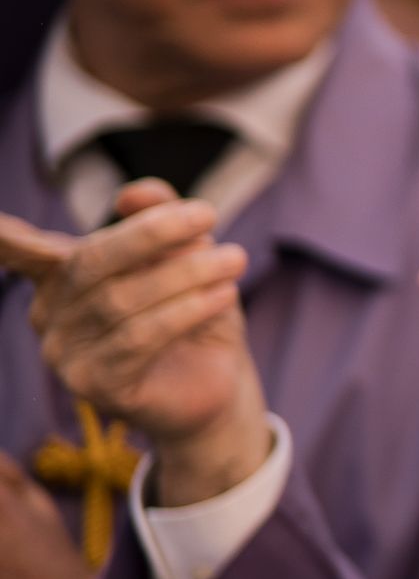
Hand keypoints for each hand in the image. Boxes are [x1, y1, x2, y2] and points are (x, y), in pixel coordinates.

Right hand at [0, 182, 269, 505]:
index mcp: (61, 275)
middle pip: (91, 262)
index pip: (23, 249)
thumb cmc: (194, 311)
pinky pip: (138, 339)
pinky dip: (185, 311)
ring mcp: (65, 353)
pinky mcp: (95, 384)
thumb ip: (160, 218)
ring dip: (186, 274)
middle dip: (150, 234)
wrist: (216, 383)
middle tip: (208, 215)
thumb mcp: (185, 256)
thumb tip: (133, 193)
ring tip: (236, 260)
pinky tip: (222, 296)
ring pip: (121, 300)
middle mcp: (49, 313)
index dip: (6, 237)